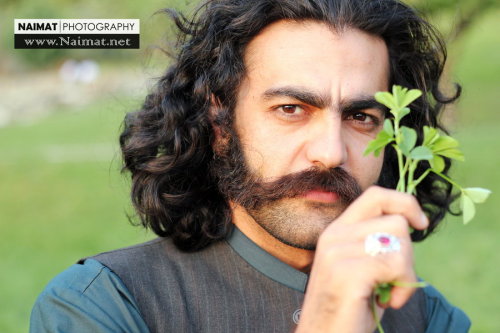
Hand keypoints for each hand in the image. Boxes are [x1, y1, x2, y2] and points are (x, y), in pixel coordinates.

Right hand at [296, 186, 428, 332]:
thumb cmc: (348, 308)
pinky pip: (395, 266)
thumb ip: (376, 241)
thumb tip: (410, 221)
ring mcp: (337, 253)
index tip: (420, 224)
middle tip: (395, 279)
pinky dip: (402, 288)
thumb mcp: (361, 266)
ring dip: (406, 274)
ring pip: (400, 243)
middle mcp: (334, 236)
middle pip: (396, 221)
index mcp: (336, 231)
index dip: (405, 203)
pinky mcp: (346, 273)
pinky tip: (387, 303)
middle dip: (408, 253)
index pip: (375, 195)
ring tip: (390, 293)